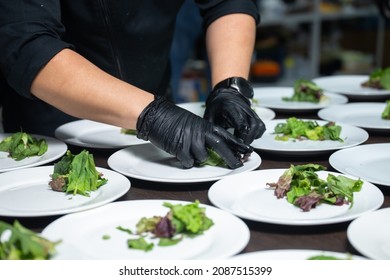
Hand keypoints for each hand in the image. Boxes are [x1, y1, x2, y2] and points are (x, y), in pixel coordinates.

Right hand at [136, 96, 252, 168]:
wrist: (156, 115)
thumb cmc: (173, 119)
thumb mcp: (193, 123)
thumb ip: (204, 133)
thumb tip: (212, 148)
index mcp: (205, 125)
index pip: (226, 135)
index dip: (238, 145)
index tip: (247, 151)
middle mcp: (200, 132)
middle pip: (221, 147)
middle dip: (230, 158)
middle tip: (236, 165)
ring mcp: (190, 140)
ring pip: (202, 158)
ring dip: (198, 158)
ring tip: (188, 151)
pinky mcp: (180, 149)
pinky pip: (189, 162)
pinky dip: (186, 161)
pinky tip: (180, 154)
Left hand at [204, 86, 265, 144]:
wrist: (226, 95)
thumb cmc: (217, 106)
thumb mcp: (210, 114)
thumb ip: (211, 127)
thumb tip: (211, 140)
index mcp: (229, 107)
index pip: (238, 119)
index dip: (241, 129)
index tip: (240, 139)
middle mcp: (243, 109)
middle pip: (252, 125)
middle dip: (247, 139)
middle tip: (240, 148)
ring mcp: (250, 112)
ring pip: (258, 126)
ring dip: (253, 137)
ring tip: (244, 144)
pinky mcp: (255, 115)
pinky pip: (261, 126)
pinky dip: (257, 134)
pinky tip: (248, 138)